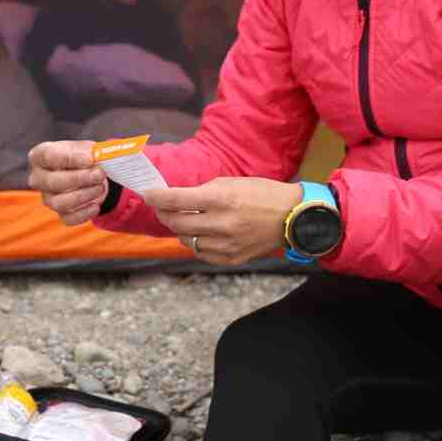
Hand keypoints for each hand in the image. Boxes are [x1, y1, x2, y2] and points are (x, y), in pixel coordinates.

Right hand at [28, 140, 108, 225]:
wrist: (89, 173)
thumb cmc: (83, 156)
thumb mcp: (85, 148)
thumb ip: (89, 152)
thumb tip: (95, 159)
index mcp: (39, 156)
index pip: (48, 157)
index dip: (70, 159)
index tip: (89, 160)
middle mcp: (38, 178)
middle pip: (52, 182)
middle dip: (79, 179)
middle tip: (99, 174)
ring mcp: (47, 198)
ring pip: (60, 203)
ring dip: (84, 195)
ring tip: (99, 187)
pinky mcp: (60, 213)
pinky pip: (69, 218)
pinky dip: (85, 213)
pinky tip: (96, 205)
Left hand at [144, 178, 301, 265]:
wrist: (293, 218)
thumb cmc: (263, 194)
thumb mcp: (232, 182)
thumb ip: (204, 191)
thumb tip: (178, 198)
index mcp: (221, 199)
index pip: (176, 200)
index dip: (157, 198)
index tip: (149, 195)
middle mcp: (221, 224)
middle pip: (176, 224)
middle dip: (164, 214)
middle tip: (162, 208)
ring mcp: (227, 244)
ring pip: (187, 241)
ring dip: (181, 230)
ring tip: (187, 221)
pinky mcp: (232, 258)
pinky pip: (203, 253)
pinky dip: (198, 243)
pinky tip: (204, 234)